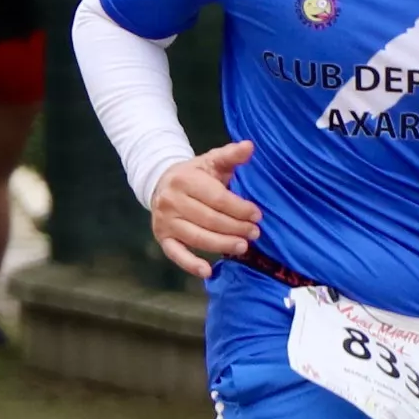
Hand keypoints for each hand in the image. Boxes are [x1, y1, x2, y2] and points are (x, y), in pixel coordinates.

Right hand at [149, 140, 261, 279]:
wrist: (161, 183)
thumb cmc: (195, 174)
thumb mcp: (211, 161)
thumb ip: (230, 155)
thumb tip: (249, 146)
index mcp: (184, 180)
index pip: (217, 198)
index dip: (239, 208)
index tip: (257, 215)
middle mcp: (171, 201)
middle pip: (209, 219)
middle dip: (235, 228)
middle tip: (255, 233)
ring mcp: (165, 221)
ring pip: (196, 237)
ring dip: (222, 244)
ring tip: (243, 247)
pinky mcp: (162, 237)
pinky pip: (176, 254)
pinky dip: (191, 264)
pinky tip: (208, 271)